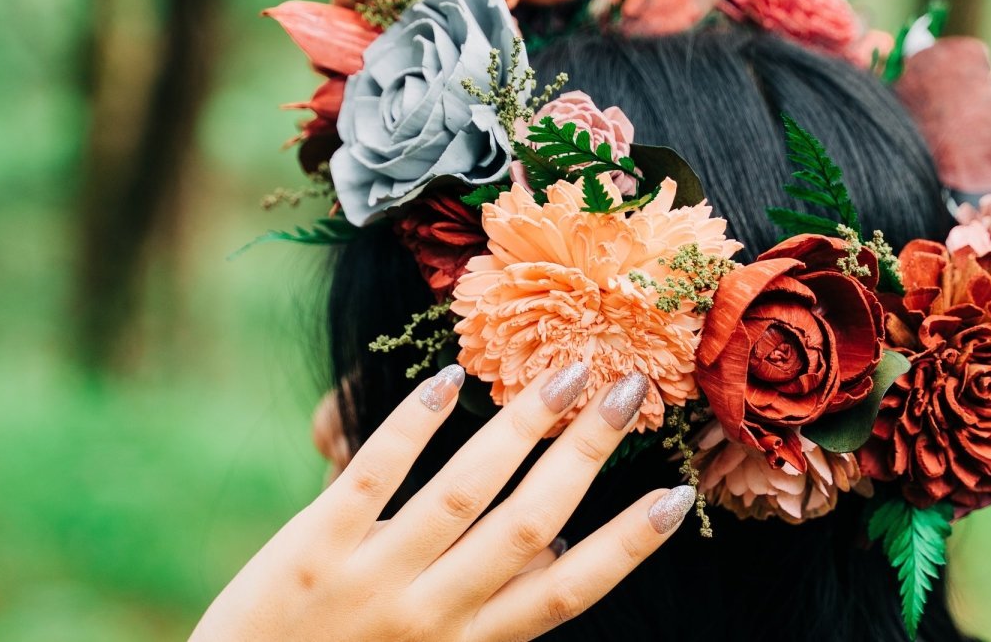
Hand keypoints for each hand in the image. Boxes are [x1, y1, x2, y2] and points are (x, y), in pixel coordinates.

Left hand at [192, 363, 696, 640]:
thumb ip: (490, 611)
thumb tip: (557, 552)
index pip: (567, 592)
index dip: (627, 545)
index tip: (677, 494)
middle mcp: (432, 617)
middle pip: (529, 526)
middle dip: (587, 454)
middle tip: (629, 390)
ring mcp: (373, 582)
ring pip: (463, 495)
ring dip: (521, 428)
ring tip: (567, 372)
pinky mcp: (313, 551)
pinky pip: (372, 478)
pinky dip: (413, 428)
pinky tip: (451, 380)